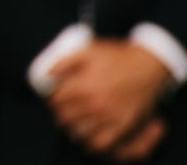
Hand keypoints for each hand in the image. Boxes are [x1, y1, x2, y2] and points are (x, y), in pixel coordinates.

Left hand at [47, 37, 173, 157]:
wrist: (147, 66)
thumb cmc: (117, 57)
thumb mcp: (86, 51)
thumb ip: (62, 62)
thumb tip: (46, 74)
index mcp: (82, 86)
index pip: (55, 101)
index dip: (52, 99)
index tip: (54, 98)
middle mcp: (93, 104)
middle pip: (64, 118)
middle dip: (60, 114)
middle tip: (63, 110)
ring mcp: (109, 116)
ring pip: (79, 132)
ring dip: (73, 128)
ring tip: (73, 123)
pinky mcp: (123, 125)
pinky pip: (102, 142)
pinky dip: (91, 142)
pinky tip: (89, 136)